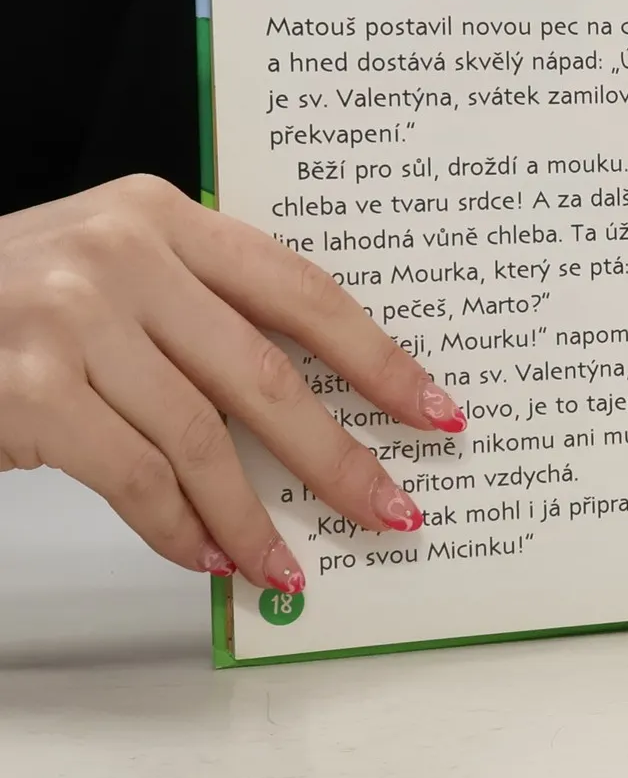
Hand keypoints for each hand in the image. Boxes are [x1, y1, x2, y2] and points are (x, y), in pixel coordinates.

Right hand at [0, 176, 464, 589]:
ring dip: (252, 518)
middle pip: (264, 374)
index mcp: (162, 212)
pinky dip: (180, 529)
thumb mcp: (110, 273)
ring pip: (202, 439)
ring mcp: (69, 318)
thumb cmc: (10, 307)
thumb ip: (201, 312)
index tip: (435, 411)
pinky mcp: (29, 389)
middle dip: (336, 456)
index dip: (378, 358)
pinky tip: (207, 556)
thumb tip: (318, 411)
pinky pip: (136, 479)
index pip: (300, 289)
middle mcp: (119, 252)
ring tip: (286, 565)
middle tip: (392, 510)